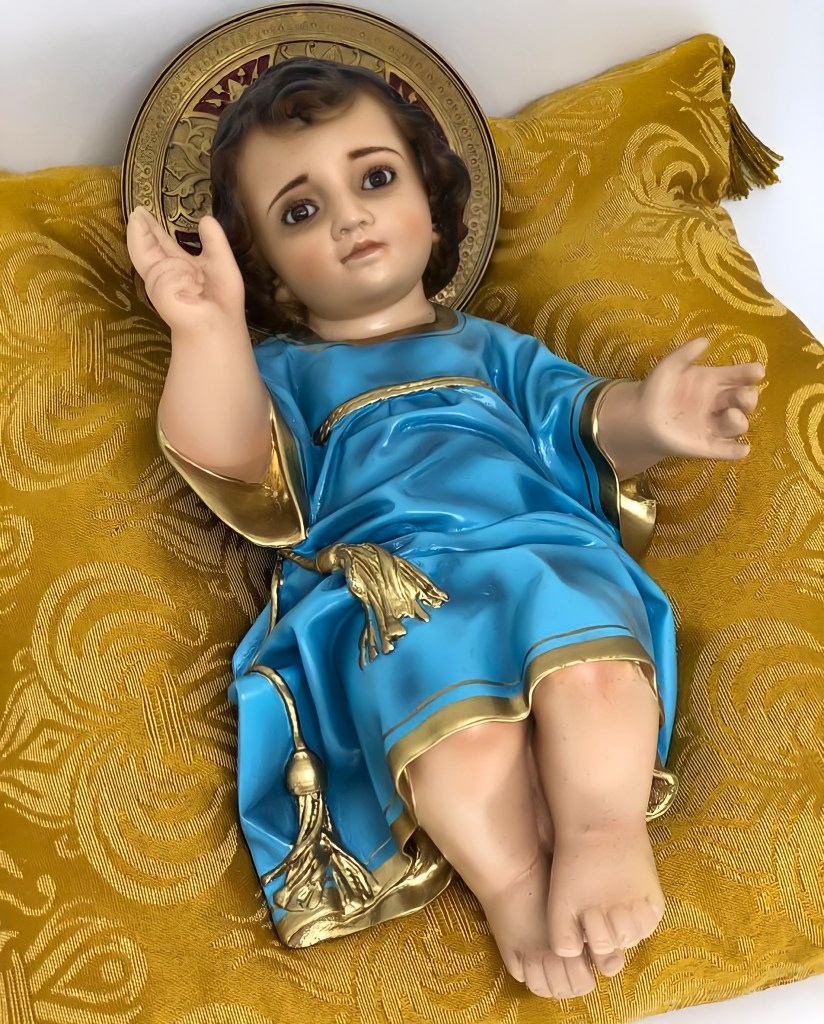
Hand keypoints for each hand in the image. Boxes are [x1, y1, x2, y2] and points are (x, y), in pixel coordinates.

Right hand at [126, 207, 245, 335]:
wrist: (222, 324)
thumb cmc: (222, 300)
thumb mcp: (221, 264)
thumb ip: (214, 242)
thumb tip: (206, 219)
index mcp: (177, 265)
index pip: (160, 244)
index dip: (150, 229)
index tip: (141, 212)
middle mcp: (164, 274)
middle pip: (146, 248)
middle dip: (141, 230)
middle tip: (137, 211)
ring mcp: (159, 285)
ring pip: (162, 263)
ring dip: (183, 270)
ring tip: (197, 287)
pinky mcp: (159, 295)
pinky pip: (169, 274)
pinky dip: (184, 280)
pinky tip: (191, 293)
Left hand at [638, 337, 764, 460]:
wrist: (640, 416)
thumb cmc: (657, 388)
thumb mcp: (670, 366)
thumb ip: (685, 353)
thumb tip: (705, 340)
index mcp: (716, 381)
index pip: (740, 375)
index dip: (751, 373)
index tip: (757, 371)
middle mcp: (721, 403)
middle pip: (745, 400)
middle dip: (749, 397)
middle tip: (744, 395)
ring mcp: (715, 425)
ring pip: (738, 424)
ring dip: (740, 421)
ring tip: (732, 416)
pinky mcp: (707, 445)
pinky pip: (726, 450)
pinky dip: (735, 451)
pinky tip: (742, 449)